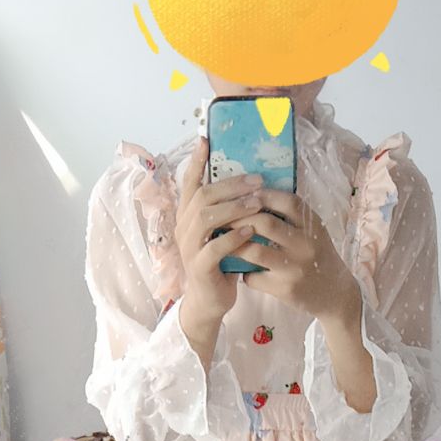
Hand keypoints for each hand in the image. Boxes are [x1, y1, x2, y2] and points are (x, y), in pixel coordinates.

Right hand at [174, 136, 263, 325]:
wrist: (210, 301)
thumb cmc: (221, 263)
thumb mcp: (222, 232)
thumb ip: (227, 210)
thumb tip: (249, 183)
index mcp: (188, 215)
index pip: (189, 182)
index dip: (196, 161)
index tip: (205, 140)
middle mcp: (184, 227)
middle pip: (202, 195)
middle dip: (230, 185)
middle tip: (256, 180)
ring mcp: (189, 246)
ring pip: (206, 217)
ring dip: (233, 207)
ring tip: (256, 203)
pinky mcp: (199, 266)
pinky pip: (215, 247)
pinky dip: (234, 237)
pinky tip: (251, 230)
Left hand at [232, 188, 360, 326]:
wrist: (334, 293)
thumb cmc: (317, 256)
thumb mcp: (313, 231)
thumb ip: (292, 216)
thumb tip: (256, 194)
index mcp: (313, 226)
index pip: (287, 202)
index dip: (264, 195)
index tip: (245, 193)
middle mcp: (306, 245)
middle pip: (266, 224)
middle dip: (240, 218)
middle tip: (225, 217)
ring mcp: (294, 268)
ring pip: (254, 251)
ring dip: (235, 244)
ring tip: (225, 240)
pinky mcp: (285, 289)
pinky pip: (253, 277)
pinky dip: (243, 272)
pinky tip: (241, 269)